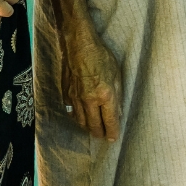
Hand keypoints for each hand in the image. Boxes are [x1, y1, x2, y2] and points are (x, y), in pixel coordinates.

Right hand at [58, 17, 122, 140]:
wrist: (79, 46)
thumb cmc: (102, 57)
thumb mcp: (117, 75)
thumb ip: (118, 96)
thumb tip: (118, 112)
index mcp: (105, 95)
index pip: (110, 121)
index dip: (112, 132)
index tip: (113, 138)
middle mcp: (89, 100)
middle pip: (94, 127)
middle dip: (100, 134)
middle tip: (104, 135)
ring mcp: (76, 99)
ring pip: (81, 122)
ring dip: (89, 128)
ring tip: (94, 128)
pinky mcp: (66, 95)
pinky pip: (72, 113)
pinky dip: (78, 118)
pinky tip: (83, 117)